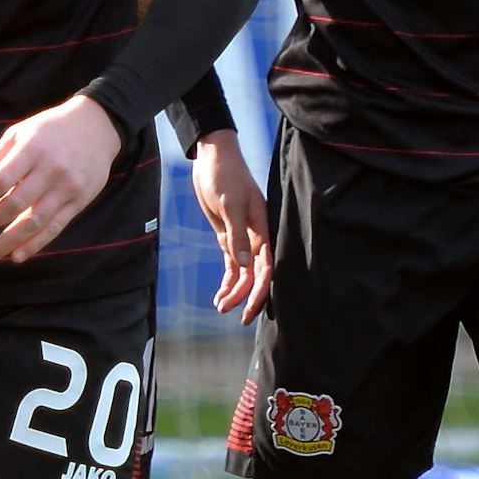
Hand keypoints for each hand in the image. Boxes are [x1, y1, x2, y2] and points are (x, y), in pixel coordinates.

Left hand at [0, 95, 122, 265]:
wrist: (98, 126)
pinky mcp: (80, 201)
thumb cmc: (51, 129)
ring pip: (34, 222)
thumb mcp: (21, 132)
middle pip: (15, 204)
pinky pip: (55, 228)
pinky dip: (34, 245)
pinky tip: (16, 257)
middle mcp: (51, 169)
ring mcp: (68, 187)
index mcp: (32, 148)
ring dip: (7, 243)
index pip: (0, 180)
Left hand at [191, 129, 271, 322]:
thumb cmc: (225, 176)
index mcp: (263, 229)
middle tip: (241, 319)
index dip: (260, 290)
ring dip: (234, 291)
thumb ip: (238, 235)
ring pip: (243, 273)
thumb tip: (245, 265)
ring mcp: (242, 237)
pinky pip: (232, 265)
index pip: (266, 267)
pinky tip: (220, 296)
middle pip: (257, 275)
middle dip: (249, 297)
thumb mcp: (229, 204)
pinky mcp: (228, 237)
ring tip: (221, 308)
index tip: (250, 309)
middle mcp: (256, 237)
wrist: (212, 159)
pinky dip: (227, 280)